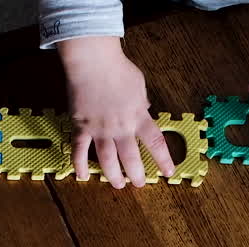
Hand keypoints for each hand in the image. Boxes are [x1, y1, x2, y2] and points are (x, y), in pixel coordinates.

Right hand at [58, 37, 174, 187]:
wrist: (92, 60)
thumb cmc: (117, 67)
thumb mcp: (139, 84)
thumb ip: (141, 102)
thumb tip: (144, 109)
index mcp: (138, 116)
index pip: (155, 143)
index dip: (164, 160)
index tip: (169, 172)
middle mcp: (121, 127)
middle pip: (131, 158)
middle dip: (137, 174)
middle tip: (139, 183)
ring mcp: (100, 129)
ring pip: (107, 160)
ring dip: (113, 175)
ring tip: (118, 185)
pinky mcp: (81, 127)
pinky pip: (79, 150)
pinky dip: (80, 165)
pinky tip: (82, 176)